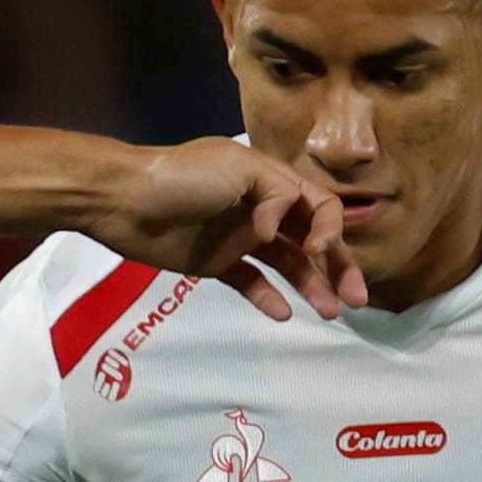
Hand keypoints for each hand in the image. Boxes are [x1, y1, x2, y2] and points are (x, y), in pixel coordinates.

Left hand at [94, 136, 362, 320]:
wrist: (123, 200)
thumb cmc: (181, 177)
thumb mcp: (238, 167)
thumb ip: (275, 193)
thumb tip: (278, 232)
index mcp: (272, 181)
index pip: (320, 206)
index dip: (330, 229)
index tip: (318, 251)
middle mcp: (263, 210)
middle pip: (312, 240)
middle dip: (338, 267)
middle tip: (357, 300)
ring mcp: (240, 238)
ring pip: (288, 265)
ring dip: (312, 286)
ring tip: (330, 314)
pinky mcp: (216, 263)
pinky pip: (252, 282)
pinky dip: (269, 297)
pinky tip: (283, 314)